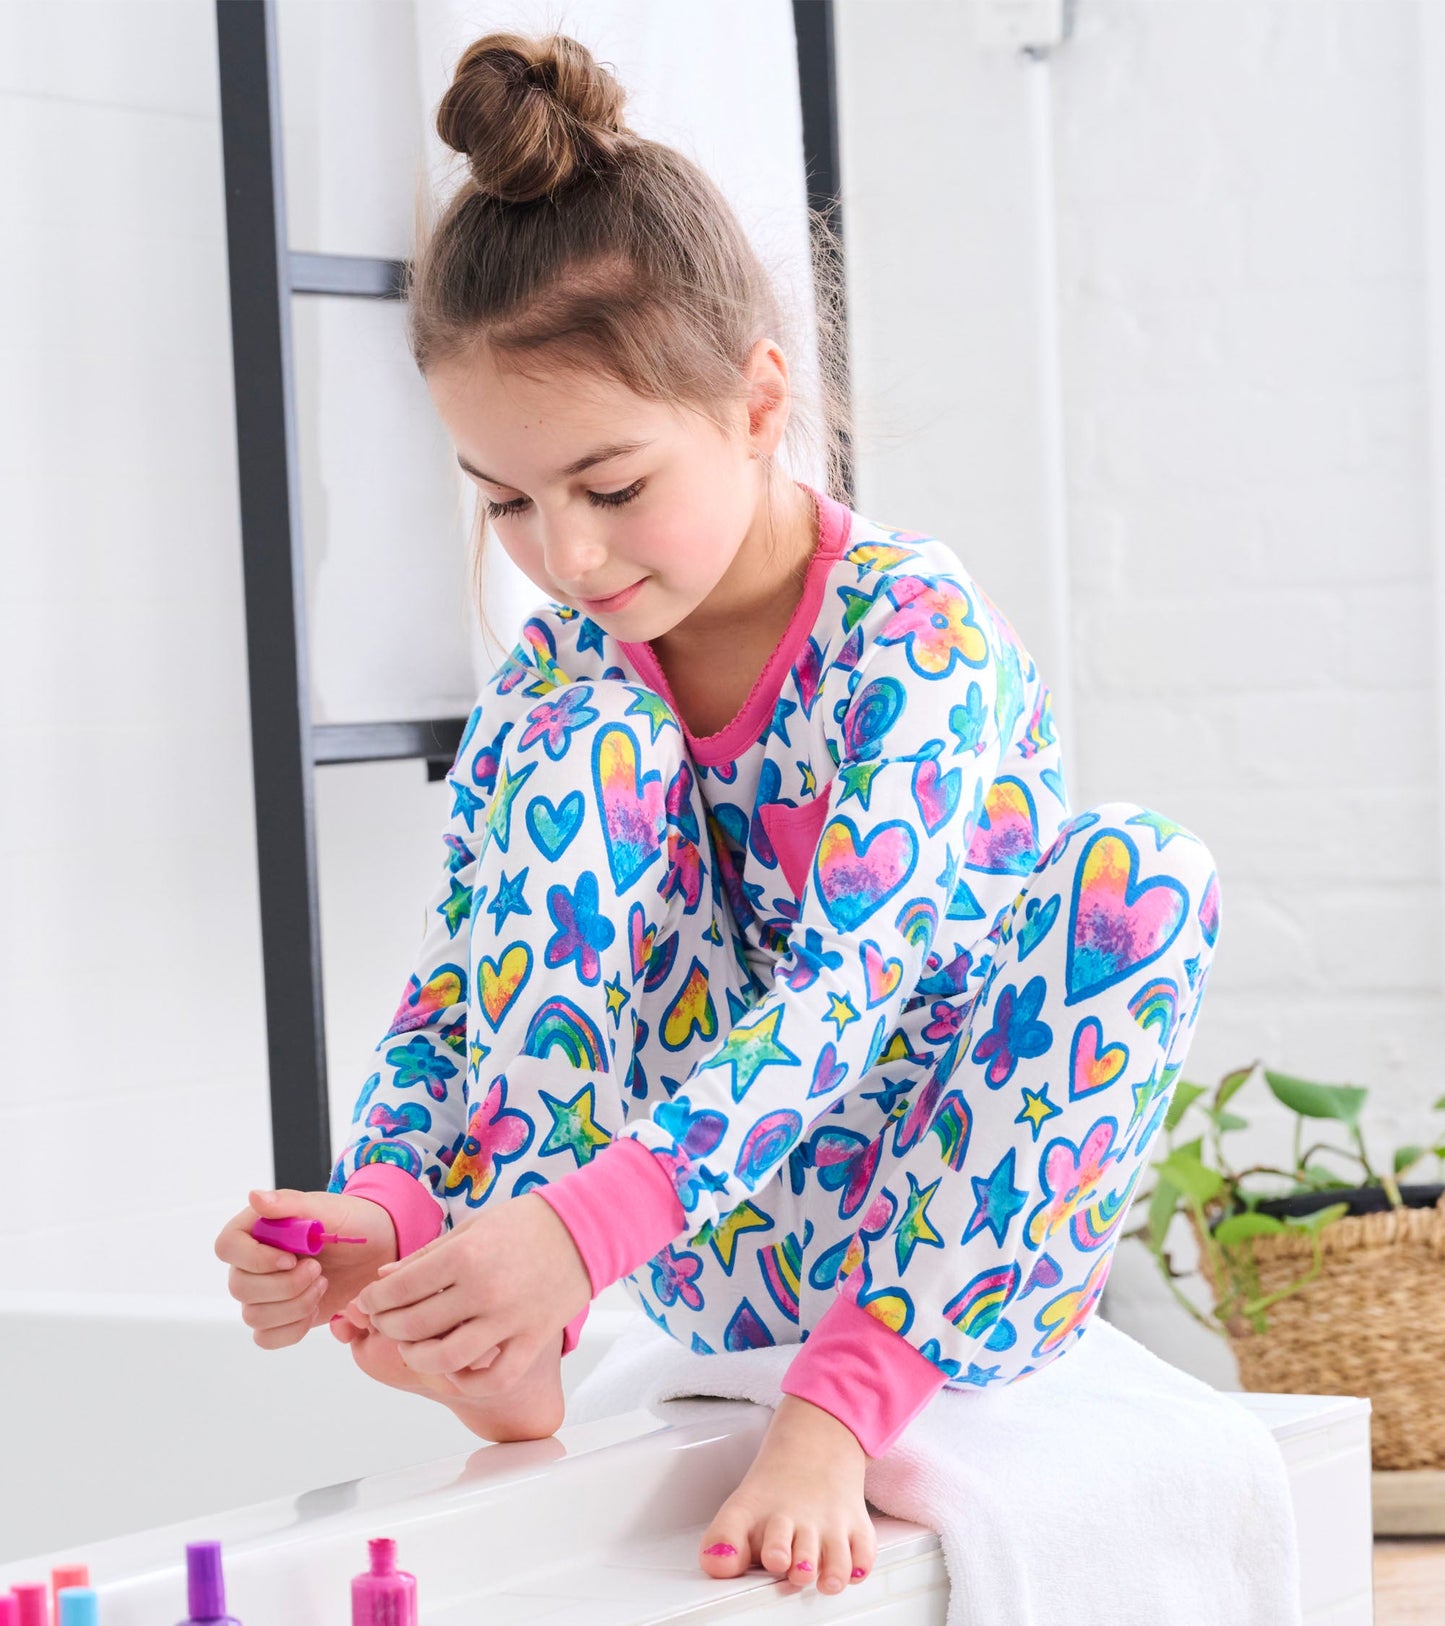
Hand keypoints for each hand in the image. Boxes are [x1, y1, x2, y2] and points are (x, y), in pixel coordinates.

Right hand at [214, 1187, 398, 1348]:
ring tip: (322, 1283)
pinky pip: (266, 1338)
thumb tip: (254, 1196)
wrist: (376, 1249)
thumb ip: (289, 1203)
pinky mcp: (278, 1318)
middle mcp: (252, 1262)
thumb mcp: (326, 1207)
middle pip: (240, 1287)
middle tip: (319, 1270)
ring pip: (254, 1316)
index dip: (254, 1259)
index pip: (227, 1247)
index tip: (291, 1258)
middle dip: (285, 1285)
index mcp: (256, 1229)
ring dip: (294, 1305)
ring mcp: (263, 1292)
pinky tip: (315, 1306)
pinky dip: (293, 1328)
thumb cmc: (350, 1222)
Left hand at [349, 1193, 590, 1397]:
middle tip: (384, 1321)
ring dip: (418, 1357)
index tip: (368, 1300)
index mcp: (466, 1255)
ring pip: (446, 1359)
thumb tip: (385, 1279)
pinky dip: (467, 1381)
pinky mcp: (532, 1339)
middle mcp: (484, 1290)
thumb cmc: (527, 1223)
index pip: (400, 1288)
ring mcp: (510, 1319)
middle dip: (388, 1325)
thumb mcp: (471, 1228)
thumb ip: (427, 1256)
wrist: (584, 1229)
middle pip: (415, 1325)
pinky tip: (455, 1368)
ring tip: (413, 1346)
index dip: (374, 1298)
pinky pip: (494, 1377)